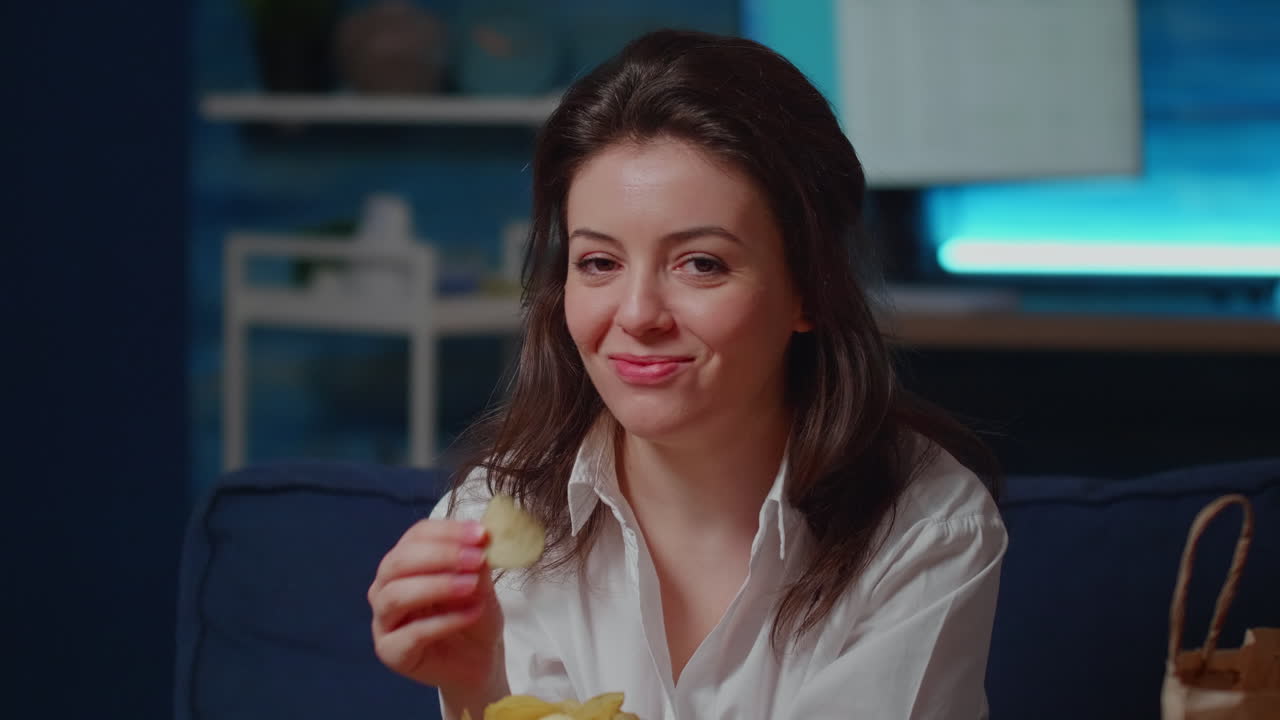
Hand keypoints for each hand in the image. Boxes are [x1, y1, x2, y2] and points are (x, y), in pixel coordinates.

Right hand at [368, 518, 504, 695]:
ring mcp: (383, 621)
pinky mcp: (391, 651)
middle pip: (398, 562)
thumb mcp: (482, 583)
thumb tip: (480, 541)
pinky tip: (472, 613)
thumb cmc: (473, 613)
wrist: (479, 659)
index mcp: (404, 562)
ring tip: (472, 585)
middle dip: (439, 556)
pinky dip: (446, 620)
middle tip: (476, 558)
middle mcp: (385, 587)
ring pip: (396, 595)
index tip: (480, 534)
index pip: (416, 535)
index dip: (447, 531)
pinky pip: (412, 632)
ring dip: (437, 585)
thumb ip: (476, 563)